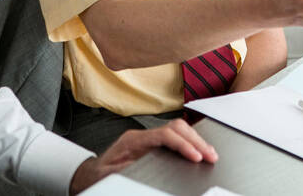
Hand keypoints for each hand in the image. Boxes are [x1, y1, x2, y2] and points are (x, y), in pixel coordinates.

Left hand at [69, 119, 216, 193]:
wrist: (91, 174)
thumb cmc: (99, 175)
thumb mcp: (109, 175)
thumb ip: (123, 171)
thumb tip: (137, 170)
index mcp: (133, 140)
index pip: (164, 135)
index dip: (182, 144)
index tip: (195, 157)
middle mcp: (143, 136)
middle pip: (176, 128)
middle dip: (196, 140)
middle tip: (210, 155)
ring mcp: (149, 139)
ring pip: (178, 131)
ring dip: (196, 140)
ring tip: (210, 153)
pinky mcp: (153, 145)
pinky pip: (176, 138)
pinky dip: (190, 143)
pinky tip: (199, 152)